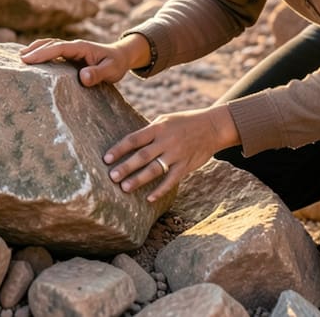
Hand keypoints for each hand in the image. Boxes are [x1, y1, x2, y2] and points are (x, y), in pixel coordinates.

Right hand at [19, 35, 147, 85]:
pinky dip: (41, 52)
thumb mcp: (112, 70)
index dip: (43, 53)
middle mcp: (74, 46)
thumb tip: (83, 77)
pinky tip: (31, 59)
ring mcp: (71, 50)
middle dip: (34, 50)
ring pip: (49, 46)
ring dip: (35, 49)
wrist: (121, 56)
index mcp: (81, 47)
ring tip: (20, 58)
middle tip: (18, 60)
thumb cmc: (116, 64)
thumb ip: (98, 74)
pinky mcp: (69, 55)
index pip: (58, 48)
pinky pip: (52, 52)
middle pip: (50, 44)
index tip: (28, 59)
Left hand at [103, 105, 240, 201]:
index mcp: (158, 128)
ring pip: (155, 169)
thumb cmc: (184, 123)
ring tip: (125, 188)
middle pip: (142, 156)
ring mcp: (176, 154)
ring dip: (139, 179)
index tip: (106, 158)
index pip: (134, 139)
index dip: (119, 149)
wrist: (213, 127)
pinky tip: (149, 198)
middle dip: (126, 167)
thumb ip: (149, 132)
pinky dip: (160, 190)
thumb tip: (128, 144)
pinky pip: (171, 180)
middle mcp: (166, 141)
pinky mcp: (186, 165)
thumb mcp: (165, 121)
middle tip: (111, 177)